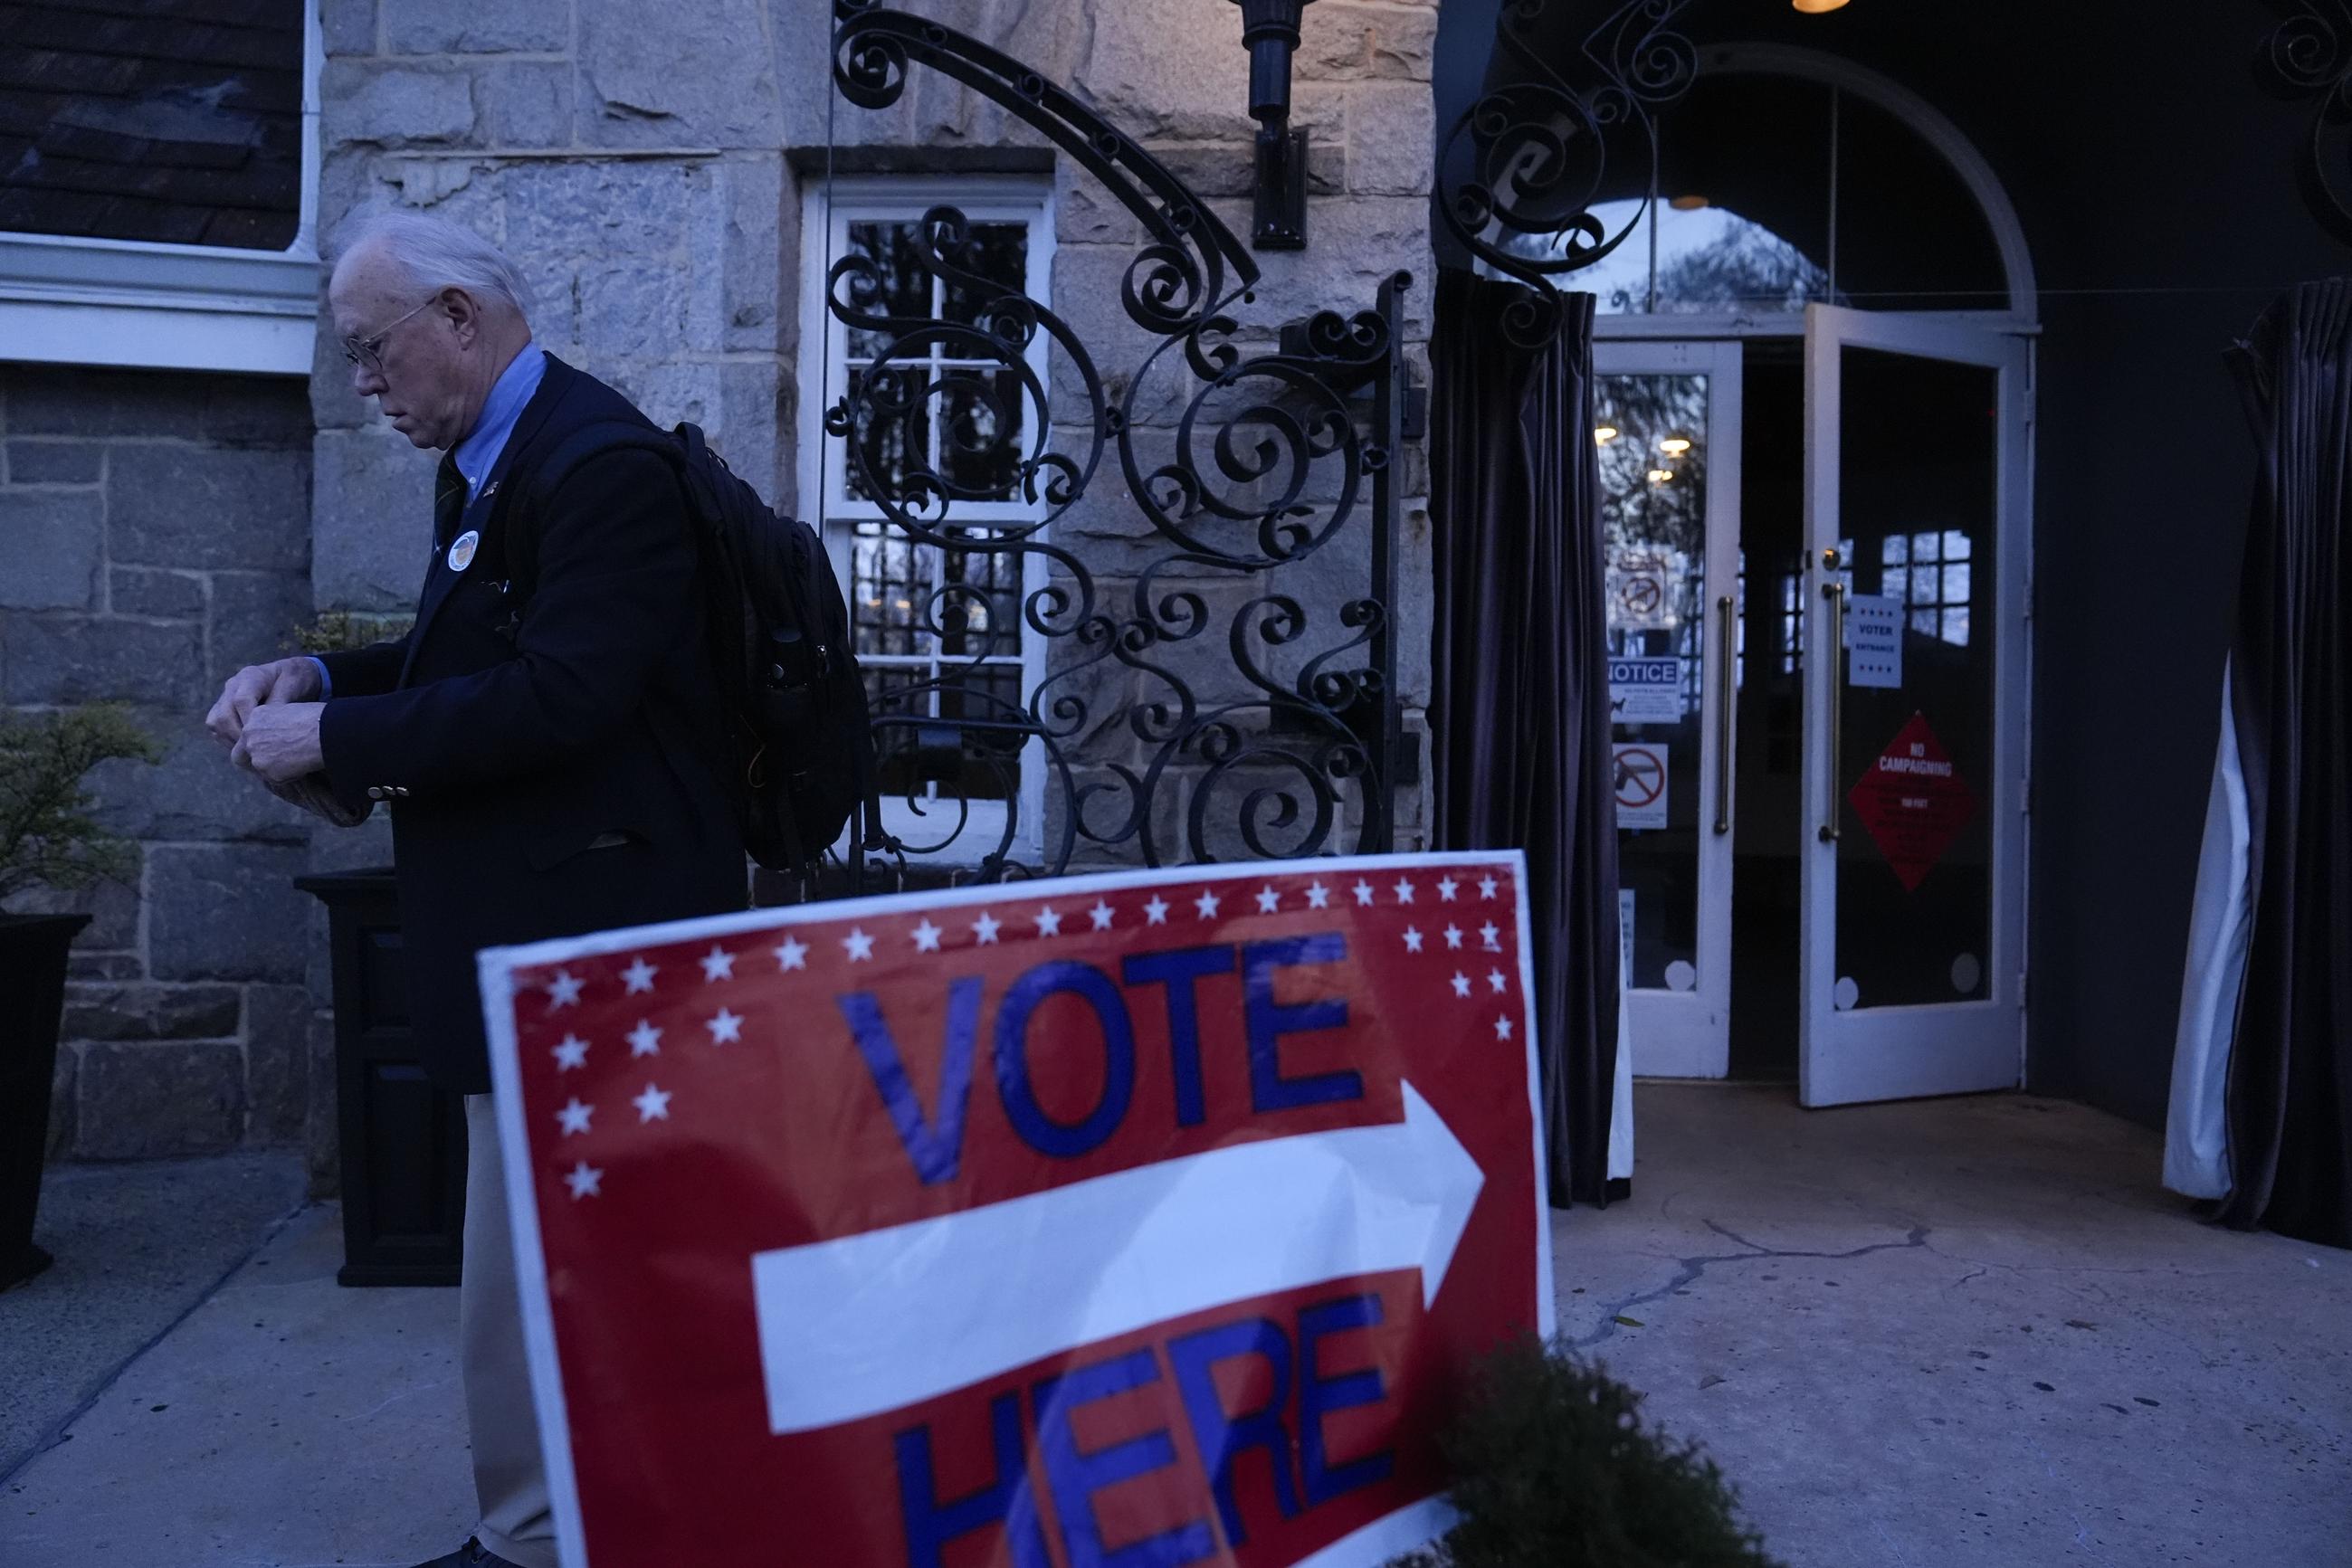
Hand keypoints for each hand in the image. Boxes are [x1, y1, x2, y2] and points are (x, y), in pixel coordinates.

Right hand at [206, 658, 321, 746]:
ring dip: (231, 741)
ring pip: (215, 723)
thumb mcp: (294, 685)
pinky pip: (216, 728)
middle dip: (239, 737)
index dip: (250, 722)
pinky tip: (247, 749)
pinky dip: (228, 741)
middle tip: (258, 752)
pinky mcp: (222, 709)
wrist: (292, 677)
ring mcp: (225, 697)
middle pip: (223, 715)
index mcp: (250, 677)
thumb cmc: (297, 680)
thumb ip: (279, 702)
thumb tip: (264, 724)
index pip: (241, 701)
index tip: (263, 738)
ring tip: (252, 753)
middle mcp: (233, 686)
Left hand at [231, 702, 325, 782]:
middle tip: (271, 766)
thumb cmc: (318, 718)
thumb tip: (278, 737)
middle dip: (252, 762)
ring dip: (274, 770)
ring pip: (259, 770)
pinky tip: (304, 765)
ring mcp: (256, 754)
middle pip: (239, 756)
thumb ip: (275, 725)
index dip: (256, 746)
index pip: (246, 737)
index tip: (269, 750)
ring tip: (298, 762)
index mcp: (255, 716)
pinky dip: (289, 776)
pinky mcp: (268, 771)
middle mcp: (250, 735)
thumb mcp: (289, 712)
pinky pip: (276, 780)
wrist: (327, 731)